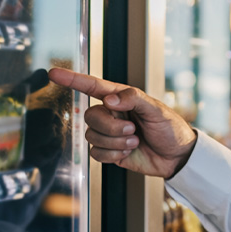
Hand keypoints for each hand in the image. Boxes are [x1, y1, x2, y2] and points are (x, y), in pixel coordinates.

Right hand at [47, 67, 197, 178]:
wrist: (176, 157)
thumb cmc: (170, 128)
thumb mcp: (157, 109)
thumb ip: (133, 99)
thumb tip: (109, 99)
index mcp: (121, 98)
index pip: (92, 86)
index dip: (72, 80)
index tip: (54, 74)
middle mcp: (112, 114)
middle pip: (90, 116)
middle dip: (111, 127)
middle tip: (133, 131)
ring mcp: (109, 133)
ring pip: (92, 136)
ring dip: (115, 143)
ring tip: (135, 142)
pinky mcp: (109, 152)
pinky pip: (96, 154)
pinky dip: (112, 155)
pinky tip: (127, 154)